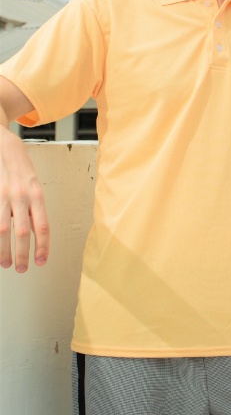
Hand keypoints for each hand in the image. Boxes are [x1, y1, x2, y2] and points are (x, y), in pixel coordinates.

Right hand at [0, 127, 48, 271]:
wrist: (3, 145)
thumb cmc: (21, 170)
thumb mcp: (34, 188)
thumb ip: (35, 210)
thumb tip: (37, 235)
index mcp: (37, 195)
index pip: (43, 226)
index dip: (43, 246)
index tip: (41, 262)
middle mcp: (20, 196)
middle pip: (23, 232)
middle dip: (23, 254)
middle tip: (22, 269)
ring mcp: (2, 196)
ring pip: (2, 229)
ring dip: (3, 250)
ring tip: (6, 264)